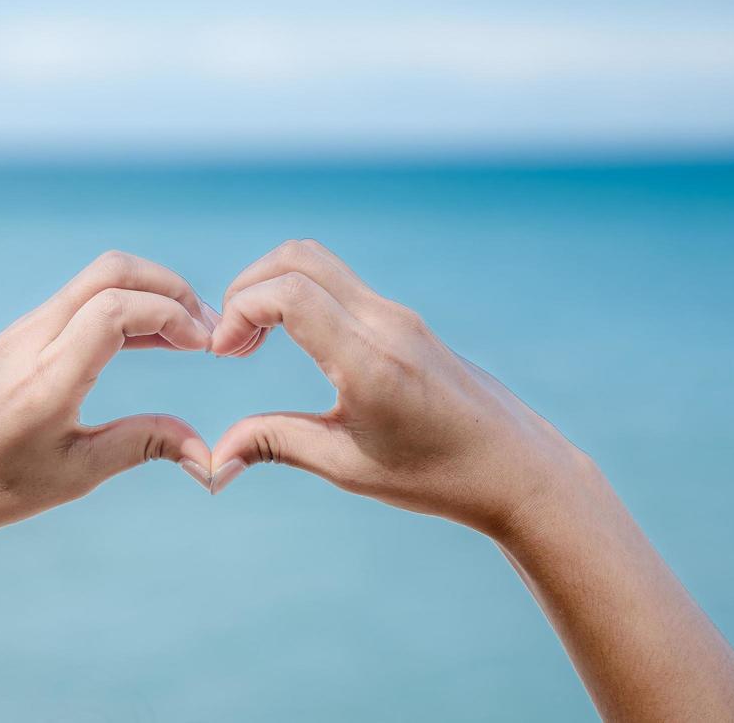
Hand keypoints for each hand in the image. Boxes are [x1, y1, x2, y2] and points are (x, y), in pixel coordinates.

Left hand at [0, 251, 218, 563]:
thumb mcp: (75, 474)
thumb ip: (143, 445)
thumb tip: (207, 453)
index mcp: (46, 377)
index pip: (117, 307)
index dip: (173, 314)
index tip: (207, 345)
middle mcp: (29, 340)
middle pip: (110, 271)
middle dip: (170, 286)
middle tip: (208, 328)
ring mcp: (18, 333)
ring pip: (93, 281)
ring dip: (146, 293)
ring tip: (187, 335)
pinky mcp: (13, 337)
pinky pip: (75, 301)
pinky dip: (120, 305)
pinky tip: (146, 339)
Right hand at [207, 239, 586, 536]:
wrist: (518, 469)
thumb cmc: (438, 476)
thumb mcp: (348, 467)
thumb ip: (276, 444)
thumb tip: (214, 458)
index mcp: (369, 360)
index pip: (288, 293)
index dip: (239, 311)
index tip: (224, 355)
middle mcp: (385, 323)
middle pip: (297, 257)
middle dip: (247, 287)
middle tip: (230, 341)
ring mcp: (398, 315)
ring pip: (317, 262)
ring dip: (272, 288)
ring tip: (252, 342)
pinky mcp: (403, 320)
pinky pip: (338, 284)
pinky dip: (298, 296)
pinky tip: (290, 342)